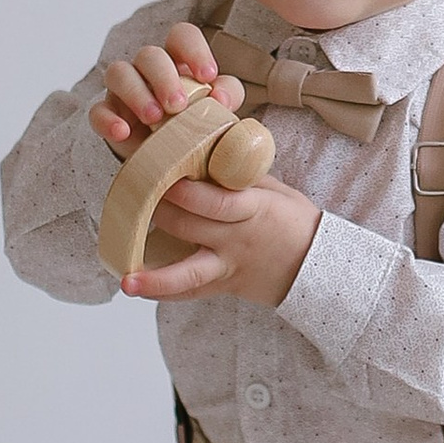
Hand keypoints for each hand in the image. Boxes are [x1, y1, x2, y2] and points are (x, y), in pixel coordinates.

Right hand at [91, 23, 242, 152]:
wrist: (174, 160)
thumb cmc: (196, 124)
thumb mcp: (219, 109)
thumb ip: (228, 95)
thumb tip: (221, 97)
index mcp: (178, 60)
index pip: (181, 36)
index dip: (194, 49)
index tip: (208, 75)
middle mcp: (148, 70)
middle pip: (149, 54)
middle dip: (163, 77)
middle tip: (178, 104)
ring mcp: (124, 90)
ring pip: (118, 73)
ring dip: (136, 93)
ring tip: (155, 118)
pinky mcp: (108, 115)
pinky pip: (97, 110)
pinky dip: (108, 120)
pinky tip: (123, 132)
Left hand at [121, 174, 321, 309]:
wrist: (316, 265)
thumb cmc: (294, 220)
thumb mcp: (274, 190)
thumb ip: (239, 176)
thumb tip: (201, 149)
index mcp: (254, 210)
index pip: (218, 203)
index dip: (188, 192)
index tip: (162, 176)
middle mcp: (238, 241)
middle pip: (191, 229)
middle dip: (159, 213)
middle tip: (131, 196)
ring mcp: (229, 267)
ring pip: (190, 275)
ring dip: (156, 279)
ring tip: (127, 281)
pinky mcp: (223, 285)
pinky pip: (191, 292)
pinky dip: (164, 292)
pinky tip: (137, 289)